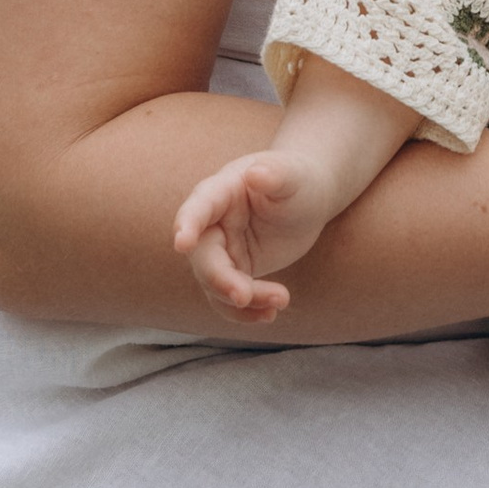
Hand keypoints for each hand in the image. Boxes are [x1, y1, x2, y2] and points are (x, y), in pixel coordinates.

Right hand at [172, 150, 325, 321]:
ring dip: (242, 302)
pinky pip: (229, 298)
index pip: (199, 207)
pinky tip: (270, 313)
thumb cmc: (297, 180)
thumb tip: (256, 174)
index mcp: (221, 191)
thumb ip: (275, 174)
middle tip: (245, 297)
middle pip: (203, 256)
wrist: (307, 199)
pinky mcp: (233, 270)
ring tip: (281, 300)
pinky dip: (247, 312)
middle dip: (220, 280)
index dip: (187, 224)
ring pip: (215, 284)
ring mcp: (221, 249)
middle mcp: (212, 222)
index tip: (181, 242)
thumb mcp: (292, 176)